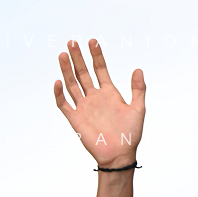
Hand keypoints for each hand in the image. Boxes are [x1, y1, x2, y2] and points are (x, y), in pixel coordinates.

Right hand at [54, 39, 144, 167]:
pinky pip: (64, 104)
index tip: (92, 41)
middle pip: (83, 73)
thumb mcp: (138, 109)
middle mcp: (94, 98)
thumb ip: (138, 89)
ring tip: (63, 54)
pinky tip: (58, 81)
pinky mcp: (75, 119)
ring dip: (67, 70)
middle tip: (72, 42)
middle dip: (78, 57)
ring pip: (72, 84)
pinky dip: (59, 93)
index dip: (96, 55)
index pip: (100, 69)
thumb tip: (138, 70)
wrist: (120, 155)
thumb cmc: (130, 134)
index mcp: (109, 93)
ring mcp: (84, 107)